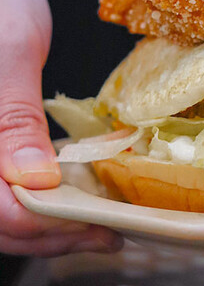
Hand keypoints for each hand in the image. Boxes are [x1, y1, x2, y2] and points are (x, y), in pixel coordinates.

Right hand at [0, 0, 121, 255]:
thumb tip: (34, 180)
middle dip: (54, 234)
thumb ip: (13, 117)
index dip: (47, 226)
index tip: (100, 224)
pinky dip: (40, 199)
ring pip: (0, 211)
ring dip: (49, 223)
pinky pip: (5, 184)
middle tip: (111, 231)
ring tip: (100, 221)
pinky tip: (74, 193)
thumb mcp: (8, 50)